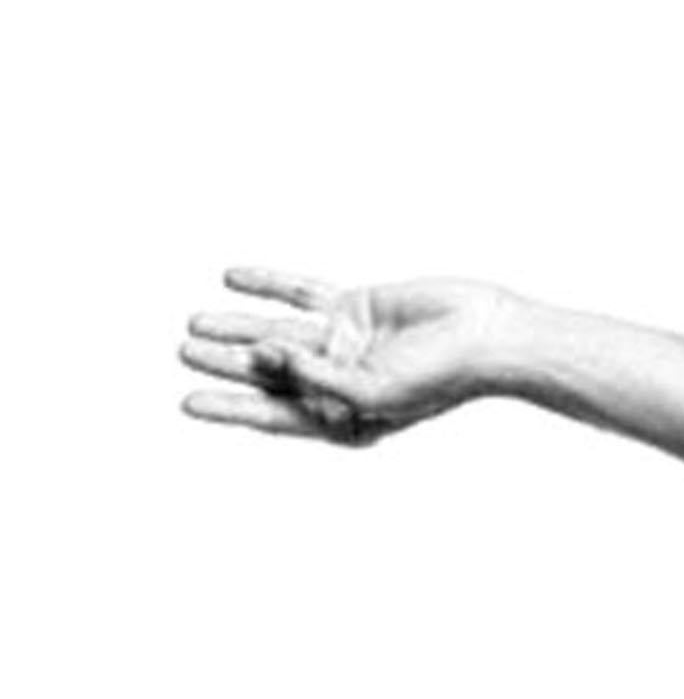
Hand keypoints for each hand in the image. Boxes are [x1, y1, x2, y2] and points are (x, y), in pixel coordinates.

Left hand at [179, 268, 517, 443]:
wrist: (483, 334)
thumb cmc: (439, 376)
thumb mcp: (372, 390)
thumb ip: (315, 378)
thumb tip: (264, 353)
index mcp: (344, 419)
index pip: (275, 416)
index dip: (230, 409)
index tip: (188, 403)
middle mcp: (339, 384)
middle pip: (269, 375)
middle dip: (226, 365)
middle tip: (185, 352)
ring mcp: (346, 344)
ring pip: (277, 333)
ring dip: (237, 328)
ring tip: (194, 323)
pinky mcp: (355, 306)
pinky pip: (300, 293)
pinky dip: (267, 286)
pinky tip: (232, 278)